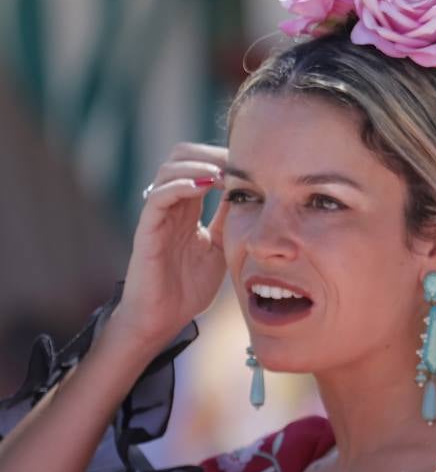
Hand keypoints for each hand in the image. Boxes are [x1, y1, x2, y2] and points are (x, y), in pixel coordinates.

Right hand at [112, 143, 229, 348]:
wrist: (164, 319)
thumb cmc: (189, 287)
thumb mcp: (222, 246)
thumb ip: (230, 220)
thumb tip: (253, 194)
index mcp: (187, 208)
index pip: (199, 164)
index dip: (221, 157)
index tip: (249, 162)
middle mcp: (170, 206)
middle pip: (180, 156)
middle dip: (209, 152)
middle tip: (236, 162)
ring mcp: (156, 216)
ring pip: (168, 170)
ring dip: (197, 164)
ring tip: (222, 173)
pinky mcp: (146, 230)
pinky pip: (157, 197)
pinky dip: (180, 185)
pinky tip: (204, 185)